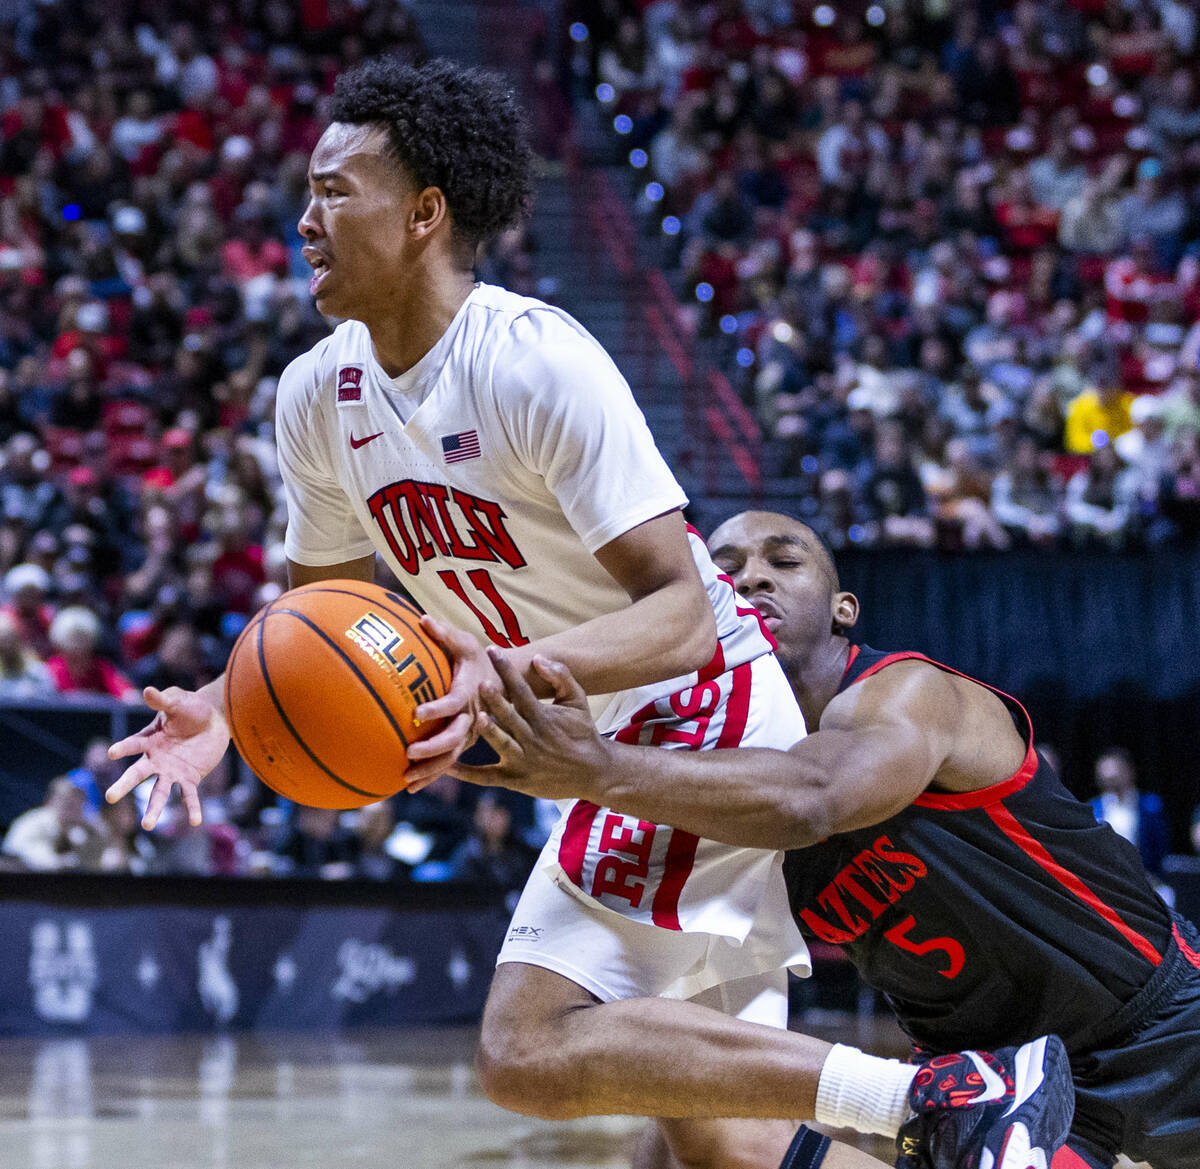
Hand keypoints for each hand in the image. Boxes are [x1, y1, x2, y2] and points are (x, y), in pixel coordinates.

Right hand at [105, 685, 230, 829]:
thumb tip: (148, 690)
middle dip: (124, 785)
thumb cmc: (192, 709)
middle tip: (109, 797)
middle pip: (137, 774)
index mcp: (150, 740)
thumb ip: (164, 700)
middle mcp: (156, 759)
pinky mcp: (190, 778)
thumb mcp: (179, 702)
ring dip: (154, 809)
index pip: (133, 745)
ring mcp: (172, 771)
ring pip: (160, 792)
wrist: (215, 721)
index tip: (113, 752)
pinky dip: (192, 808)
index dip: (124, 748)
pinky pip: (189, 796)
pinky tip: (194, 821)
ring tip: (147, 826)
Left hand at [405, 615, 499, 787]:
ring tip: (406, 780)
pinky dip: (431, 775)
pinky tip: (410, 786)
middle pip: (454, 739)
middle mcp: (472, 719)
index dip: (437, 708)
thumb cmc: (481, 659)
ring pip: (451, 757)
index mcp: (469, 694)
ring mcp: (470, 734)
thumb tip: (422, 619)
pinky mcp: (464, 743)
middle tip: (409, 752)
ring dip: (430, 770)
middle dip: (432, 748)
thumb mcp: (468, 643)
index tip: (417, 713)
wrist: (506, 683)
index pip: (453, 703)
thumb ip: (445, 634)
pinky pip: (448, 762)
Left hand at [450, 653, 611, 802]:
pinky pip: (487, 777)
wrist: (593, 771)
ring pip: (502, 744)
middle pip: (510, 715)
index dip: (507, 670)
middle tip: (482, 682)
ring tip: (478, 718)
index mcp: (543, 717)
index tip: (491, 650)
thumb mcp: (578, 699)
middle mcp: (532, 738)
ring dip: (489, 732)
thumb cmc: (582, 731)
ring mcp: (522, 760)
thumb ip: (560, 676)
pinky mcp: (515, 779)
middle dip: (496, 699)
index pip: (522, 689)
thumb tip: (537, 657)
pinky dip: (468, 774)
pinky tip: (448, 767)